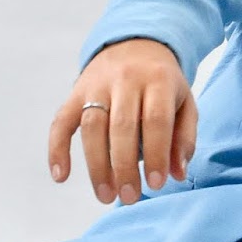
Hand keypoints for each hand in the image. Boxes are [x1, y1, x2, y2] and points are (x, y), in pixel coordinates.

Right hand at [48, 38, 197, 205]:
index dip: (155, 154)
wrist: (136, 43)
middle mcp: (125, 79)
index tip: (155, 184)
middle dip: (124, 167)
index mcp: (158, 80)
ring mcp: (96, 84)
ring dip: (96, 165)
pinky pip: (61, 121)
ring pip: (92, 126)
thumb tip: (177, 174)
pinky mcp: (75, 92)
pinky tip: (61, 176)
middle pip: (121, 126)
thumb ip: (184, 138)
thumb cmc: (163, 83)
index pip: (155, 120)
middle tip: (129, 198)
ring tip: (105, 195)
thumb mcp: (184, 103)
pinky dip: (57, 149)